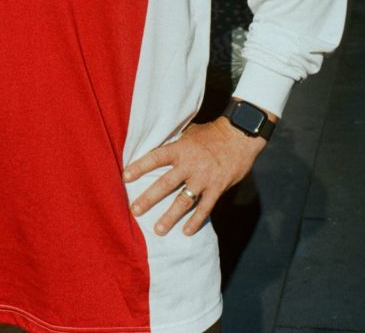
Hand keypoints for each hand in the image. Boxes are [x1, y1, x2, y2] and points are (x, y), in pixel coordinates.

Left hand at [123, 117, 265, 236]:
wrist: (240, 135)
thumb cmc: (212, 133)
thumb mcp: (190, 133)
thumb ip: (176, 144)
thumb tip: (159, 149)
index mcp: (181, 148)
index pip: (155, 158)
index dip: (140, 167)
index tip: (125, 177)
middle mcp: (190, 165)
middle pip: (165, 184)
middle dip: (148, 198)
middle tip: (134, 211)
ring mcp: (203, 179)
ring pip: (183, 201)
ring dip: (169, 217)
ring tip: (158, 230)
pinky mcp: (217, 188)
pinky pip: (204, 208)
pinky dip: (195, 221)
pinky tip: (186, 231)